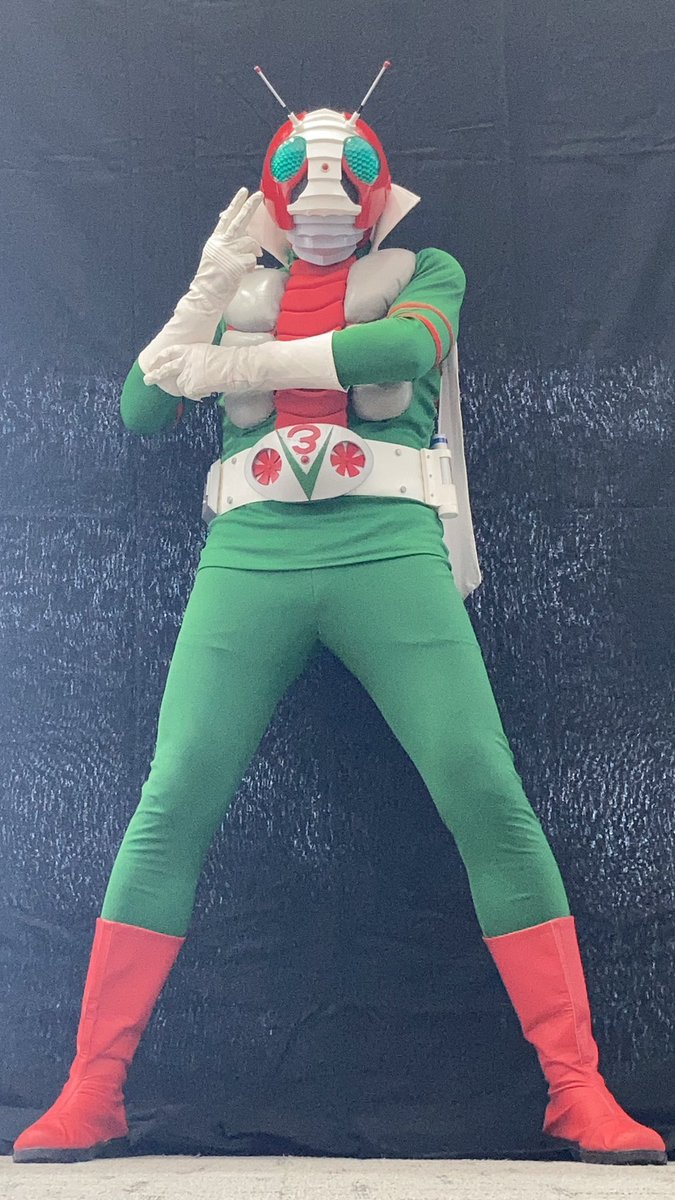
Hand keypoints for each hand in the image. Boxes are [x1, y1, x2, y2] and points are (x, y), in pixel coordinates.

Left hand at [143, 343, 246, 399]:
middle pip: (166, 368)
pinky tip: (209, 390)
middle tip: (147, 380)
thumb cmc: (229, 361)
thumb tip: (195, 373)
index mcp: (190, 349)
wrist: (235, 367)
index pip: (171, 352)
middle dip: (155, 375)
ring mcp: (186, 373)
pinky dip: (198, 395)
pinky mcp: (190, 385)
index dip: (161, 357)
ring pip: (182, 386)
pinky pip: (191, 394)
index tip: (154, 362)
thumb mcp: (208, 354)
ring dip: (190, 388)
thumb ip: (197, 361)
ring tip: (207, 385)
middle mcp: (185, 360)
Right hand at [193, 187, 263, 303]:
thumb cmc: (215, 278)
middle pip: (239, 220)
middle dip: (250, 206)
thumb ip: (230, 245)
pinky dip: (252, 266)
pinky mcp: (237, 263)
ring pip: (251, 242)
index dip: (236, 204)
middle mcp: (221, 242)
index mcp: (216, 240)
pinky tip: (243, 272)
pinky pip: (253, 260)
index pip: (227, 217)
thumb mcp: (218, 256)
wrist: (207, 294)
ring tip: (245, 263)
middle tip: (259, 194)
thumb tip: (248, 239)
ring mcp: (229, 252)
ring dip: (254, 252)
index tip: (244, 192)